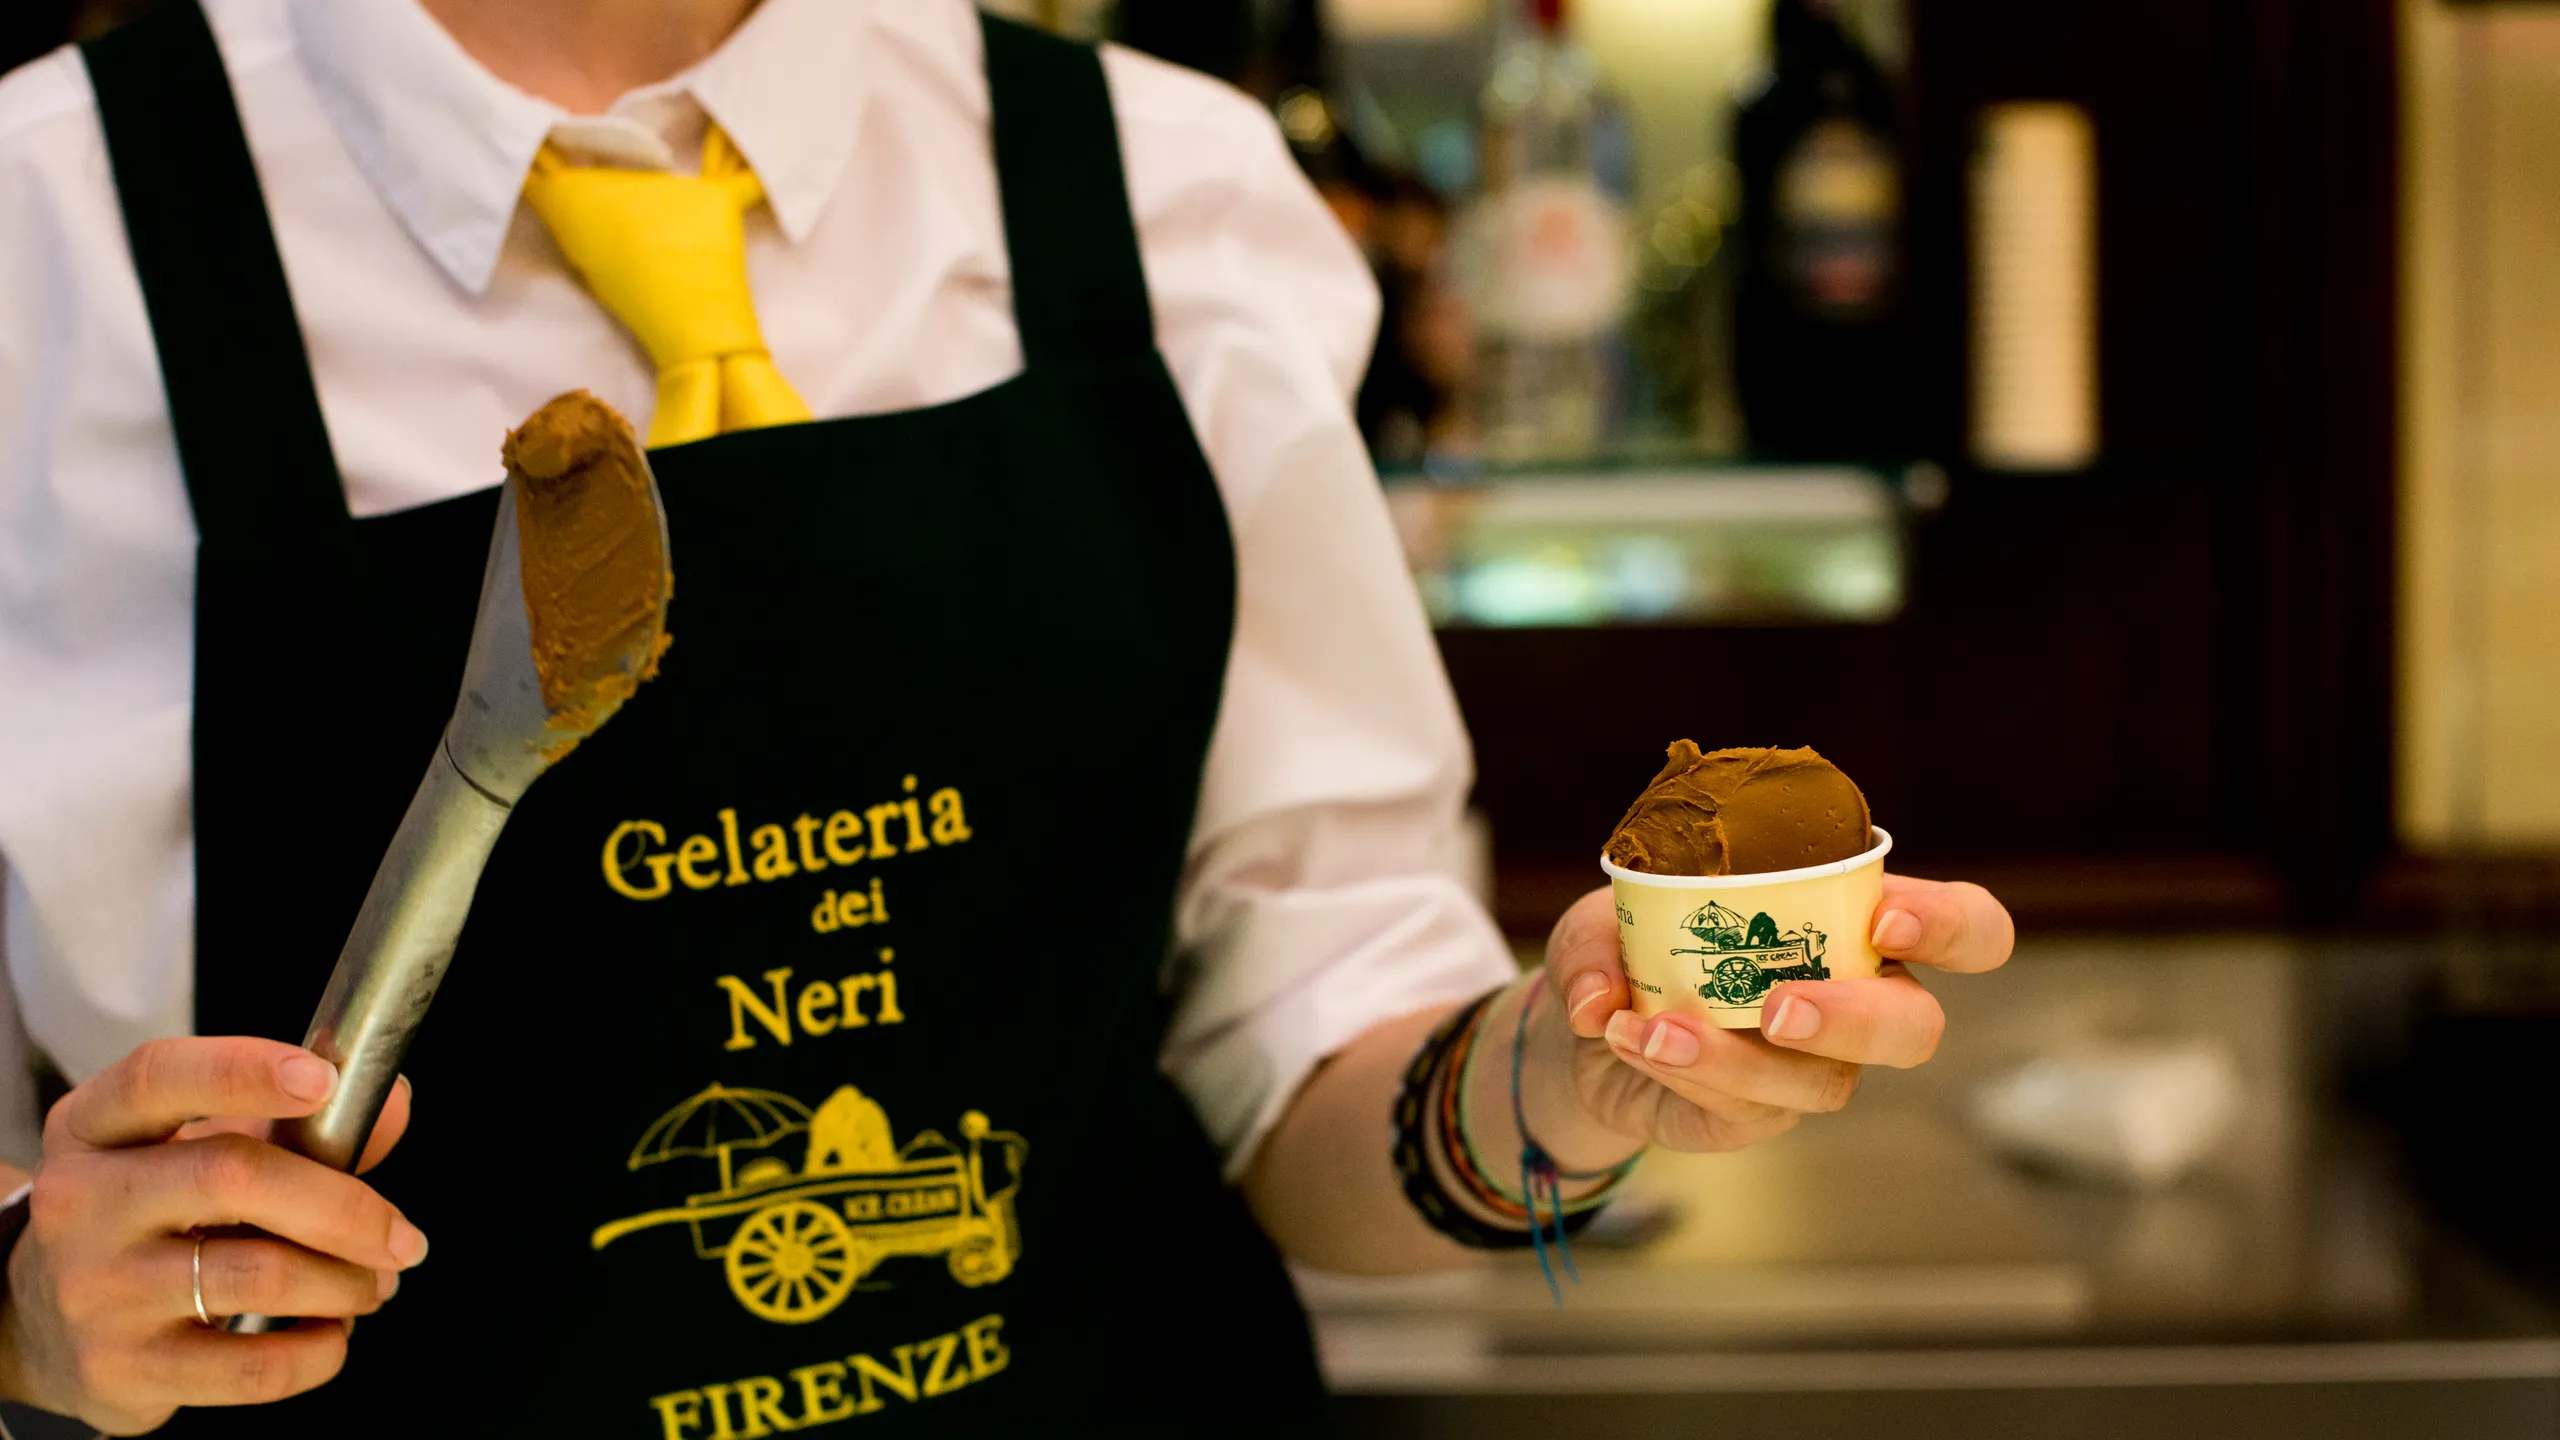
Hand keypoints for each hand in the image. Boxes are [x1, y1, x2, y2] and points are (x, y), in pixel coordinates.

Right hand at [0, 1037, 425, 1432]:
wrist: (41, 1326)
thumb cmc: (150, 1218)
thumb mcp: (193, 1150)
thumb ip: (296, 1125)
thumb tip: (393, 1100)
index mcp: (96, 1127)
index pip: (159, 1077)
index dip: (244, 1070)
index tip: (325, 1079)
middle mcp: (83, 1202)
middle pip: (232, 1176)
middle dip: (345, 1207)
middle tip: (402, 1237)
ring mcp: (96, 1290)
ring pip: (258, 1274)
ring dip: (344, 1282)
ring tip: (373, 1284)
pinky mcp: (123, 1370)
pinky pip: (252, 1366)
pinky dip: (320, 1351)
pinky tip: (332, 1334)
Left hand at [1528, 875, 2013, 1159]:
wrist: (1587, 1025)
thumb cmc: (1631, 945)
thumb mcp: (1603, 916)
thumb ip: (1598, 943)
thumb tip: (1602, 999)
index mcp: (1854, 921)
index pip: (1962, 926)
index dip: (1948, 927)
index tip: (1885, 922)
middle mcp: (1857, 999)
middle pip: (1918, 1026)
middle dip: (1860, 1019)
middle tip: (1781, 1008)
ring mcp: (1814, 1067)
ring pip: (1827, 1083)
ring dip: (1739, 1059)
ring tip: (1656, 1026)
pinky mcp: (1761, 1116)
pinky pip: (1750, 1110)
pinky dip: (1689, 1073)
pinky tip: (1632, 1040)